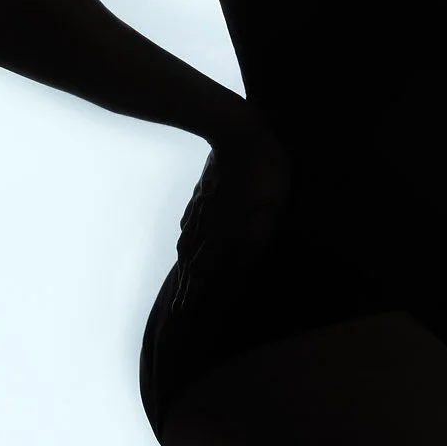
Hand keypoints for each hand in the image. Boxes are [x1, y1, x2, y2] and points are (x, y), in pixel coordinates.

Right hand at [175, 123, 292, 300]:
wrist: (236, 130)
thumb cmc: (263, 169)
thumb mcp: (269, 207)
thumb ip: (254, 239)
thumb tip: (241, 269)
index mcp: (224, 231)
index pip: (205, 271)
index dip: (196, 294)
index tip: (183, 316)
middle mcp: (207, 223)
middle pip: (194, 262)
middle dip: (187, 288)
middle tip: (177, 310)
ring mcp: (202, 206)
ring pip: (189, 242)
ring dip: (186, 266)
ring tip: (181, 282)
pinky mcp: (203, 191)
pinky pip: (190, 221)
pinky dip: (186, 238)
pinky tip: (184, 239)